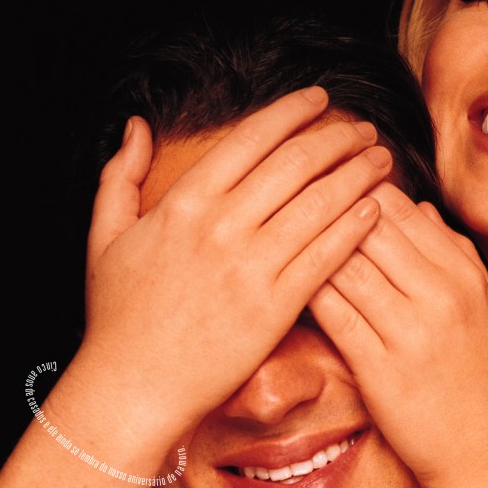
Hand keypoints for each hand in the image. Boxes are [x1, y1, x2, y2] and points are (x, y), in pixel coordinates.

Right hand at [75, 87, 391, 436]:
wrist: (133, 388)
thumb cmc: (119, 316)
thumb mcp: (105, 236)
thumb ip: (119, 175)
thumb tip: (137, 127)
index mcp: (184, 203)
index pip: (252, 138)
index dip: (293, 112)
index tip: (320, 99)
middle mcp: (221, 227)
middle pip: (297, 163)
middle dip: (338, 138)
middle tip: (364, 129)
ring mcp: (251, 267)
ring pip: (320, 203)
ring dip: (358, 175)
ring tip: (382, 160)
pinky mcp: (276, 306)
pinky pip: (327, 255)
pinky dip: (356, 227)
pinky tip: (377, 210)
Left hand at [309, 183, 487, 487]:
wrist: (486, 454)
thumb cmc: (484, 377)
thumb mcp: (485, 307)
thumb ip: (456, 253)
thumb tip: (420, 208)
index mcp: (463, 275)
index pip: (401, 209)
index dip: (358, 187)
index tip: (328, 183)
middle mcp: (439, 295)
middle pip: (369, 226)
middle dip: (326, 206)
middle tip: (291, 198)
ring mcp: (409, 331)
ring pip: (345, 264)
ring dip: (310, 244)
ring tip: (279, 233)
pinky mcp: (379, 368)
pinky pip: (334, 313)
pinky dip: (307, 290)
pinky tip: (283, 280)